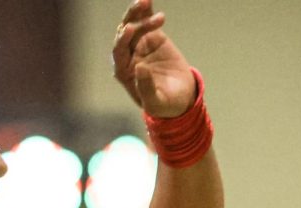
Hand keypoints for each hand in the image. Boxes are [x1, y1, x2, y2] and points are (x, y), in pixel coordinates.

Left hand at [111, 0, 195, 117]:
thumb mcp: (156, 102)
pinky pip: (145, 21)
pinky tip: (148, 0)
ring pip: (133, 24)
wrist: (182, 97)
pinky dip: (146, 10)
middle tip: (141, 9)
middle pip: (123, 35)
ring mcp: (139, 45)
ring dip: (138, 12)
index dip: (122, 40)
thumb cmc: (165, 104)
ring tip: (147, 2)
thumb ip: (146, 87)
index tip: (130, 29)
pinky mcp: (151, 36)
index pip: (119, 53)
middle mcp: (128, 56)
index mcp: (124, 72)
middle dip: (130, 21)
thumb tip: (138, 68)